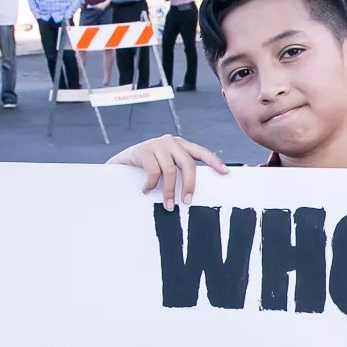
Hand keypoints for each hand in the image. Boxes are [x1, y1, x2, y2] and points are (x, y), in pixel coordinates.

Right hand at [107, 134, 228, 208]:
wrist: (120, 164)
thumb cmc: (147, 168)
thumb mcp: (166, 168)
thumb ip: (180, 172)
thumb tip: (195, 192)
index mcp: (181, 145)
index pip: (201, 152)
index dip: (213, 161)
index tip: (225, 172)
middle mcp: (171, 141)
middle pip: (188, 163)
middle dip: (189, 185)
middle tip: (187, 202)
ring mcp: (157, 144)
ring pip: (170, 170)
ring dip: (169, 191)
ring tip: (168, 205)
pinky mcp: (143, 150)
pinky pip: (154, 171)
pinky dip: (152, 184)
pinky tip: (147, 190)